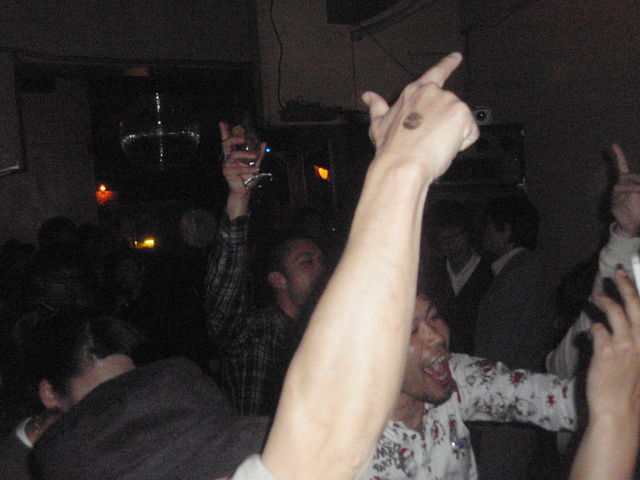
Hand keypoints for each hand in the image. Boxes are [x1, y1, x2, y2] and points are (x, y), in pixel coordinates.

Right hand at [219, 122, 264, 197]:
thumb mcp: (255, 163)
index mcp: (232, 154)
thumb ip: (259, 154)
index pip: (227, 141)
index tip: (222, 123)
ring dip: (246, 154)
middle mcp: (227, 158)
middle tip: (243, 139)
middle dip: (233, 139)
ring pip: (233, 154)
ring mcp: (226, 165)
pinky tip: (256, 169)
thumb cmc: (248, 177)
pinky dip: (249, 168)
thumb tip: (263, 143)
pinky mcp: (227, 172)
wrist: (245, 190)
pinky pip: (238, 168)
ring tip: (256, 156)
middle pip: (226, 144)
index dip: (224, 132)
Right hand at [362, 52, 478, 181]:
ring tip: (433, 145)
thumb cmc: (390, 148)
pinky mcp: (461, 114)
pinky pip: (470, 132)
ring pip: (461, 121)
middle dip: (445, 125)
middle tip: (428, 140)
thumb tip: (367, 96)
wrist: (402, 164)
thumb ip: (376, 106)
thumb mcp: (378, 124)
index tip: (457, 57)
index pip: (435, 73)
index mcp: (414, 92)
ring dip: (452, 135)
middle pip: (450, 107)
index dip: (448, 64)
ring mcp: (448, 101)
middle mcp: (432, 92)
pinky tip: (444, 147)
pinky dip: (461, 143)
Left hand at [590, 270, 639, 422]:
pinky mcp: (606, 351)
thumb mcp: (636, 363)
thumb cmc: (627, 390)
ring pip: (615, 314)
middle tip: (617, 273)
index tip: (630, 277)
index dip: (638, 294)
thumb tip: (613, 326)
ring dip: (604, 301)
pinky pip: (597, 330)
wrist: (618, 411)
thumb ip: (633, 344)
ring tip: (595, 295)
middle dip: (626, 287)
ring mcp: (625, 346)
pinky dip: (593, 328)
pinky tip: (591, 332)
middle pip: (636, 308)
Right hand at [611, 143, 639, 236]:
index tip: (613, 145)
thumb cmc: (639, 210)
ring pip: (622, 186)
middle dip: (635, 179)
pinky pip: (621, 197)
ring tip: (639, 190)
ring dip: (634, 187)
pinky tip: (632, 196)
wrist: (632, 226)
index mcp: (627, 182)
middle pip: (624, 176)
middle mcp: (619, 187)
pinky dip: (629, 196)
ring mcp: (616, 196)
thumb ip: (638, 187)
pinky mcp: (614, 204)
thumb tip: (638, 185)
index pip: (621, 166)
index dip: (618, 155)